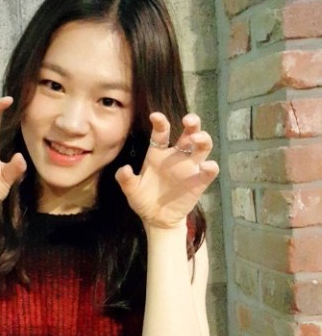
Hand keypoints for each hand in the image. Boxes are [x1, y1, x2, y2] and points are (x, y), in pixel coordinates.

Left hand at [115, 112, 218, 228]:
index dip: (160, 122)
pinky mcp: (199, 182)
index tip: (155, 116)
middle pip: (189, 133)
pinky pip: (209, 172)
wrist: (157, 219)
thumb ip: (125, 179)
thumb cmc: (144, 200)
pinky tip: (207, 166)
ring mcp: (189, 168)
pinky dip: (211, 167)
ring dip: (203, 139)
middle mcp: (176, 156)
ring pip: (202, 147)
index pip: (161, 132)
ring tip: (196, 138)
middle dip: (192, 123)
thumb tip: (124, 169)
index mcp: (158, 153)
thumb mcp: (131, 190)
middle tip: (188, 120)